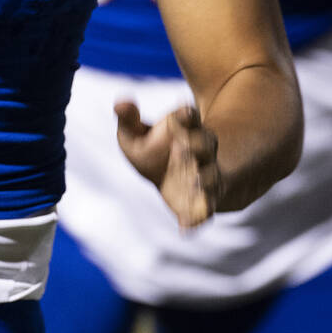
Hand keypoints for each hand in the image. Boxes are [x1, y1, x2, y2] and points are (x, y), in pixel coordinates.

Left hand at [114, 101, 221, 227]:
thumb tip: (120, 103)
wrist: (170, 178)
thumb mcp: (135, 132)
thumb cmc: (150, 149)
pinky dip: (196, 219)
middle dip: (196, 144)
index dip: (185, 114)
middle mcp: (201, 150)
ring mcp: (206, 175)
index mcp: (185, 127)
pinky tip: (185, 229)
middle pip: (206, 143)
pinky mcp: (203, 201)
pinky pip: (205, 210)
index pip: (189, 116)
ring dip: (204, 179)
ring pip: (211, 176)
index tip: (180, 112)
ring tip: (195, 183)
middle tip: (183, 146)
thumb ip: (129, 118)